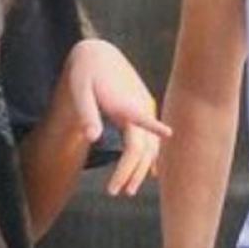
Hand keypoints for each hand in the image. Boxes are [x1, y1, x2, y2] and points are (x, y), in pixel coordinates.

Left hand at [62, 38, 171, 195]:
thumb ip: (87, 114)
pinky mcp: (142, 108)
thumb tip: (92, 138)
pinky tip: (151, 173)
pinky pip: (149, 138)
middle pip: (142, 146)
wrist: (98, 55)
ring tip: (127, 189)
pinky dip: (150, 156)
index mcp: (125, 103)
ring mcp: (144, 108)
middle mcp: (140, 107)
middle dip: (132, 171)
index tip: (169, 134)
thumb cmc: (85, 74)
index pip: (142, 121)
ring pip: (149, 145)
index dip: (154, 129)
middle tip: (117, 192)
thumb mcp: (79, 91)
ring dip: (141, 167)